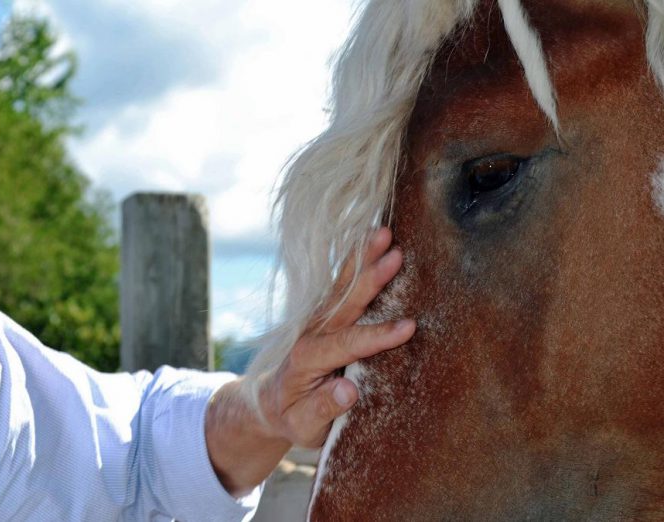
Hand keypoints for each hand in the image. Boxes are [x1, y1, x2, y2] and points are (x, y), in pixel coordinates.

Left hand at [205, 227, 415, 495]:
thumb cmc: (292, 416)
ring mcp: (317, 320)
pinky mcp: (324, 314)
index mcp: (306, 359)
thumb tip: (350, 389)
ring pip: (341, 286)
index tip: (408, 327)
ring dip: (362, 258)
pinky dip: (356, 260)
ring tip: (383, 232)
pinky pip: (341, 285)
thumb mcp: (304, 425)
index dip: (376, 336)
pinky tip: (370, 239)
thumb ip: (324, 408)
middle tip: (395, 253)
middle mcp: (311, 332)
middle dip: (369, 278)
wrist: (269, 402)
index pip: (346, 344)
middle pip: (342, 302)